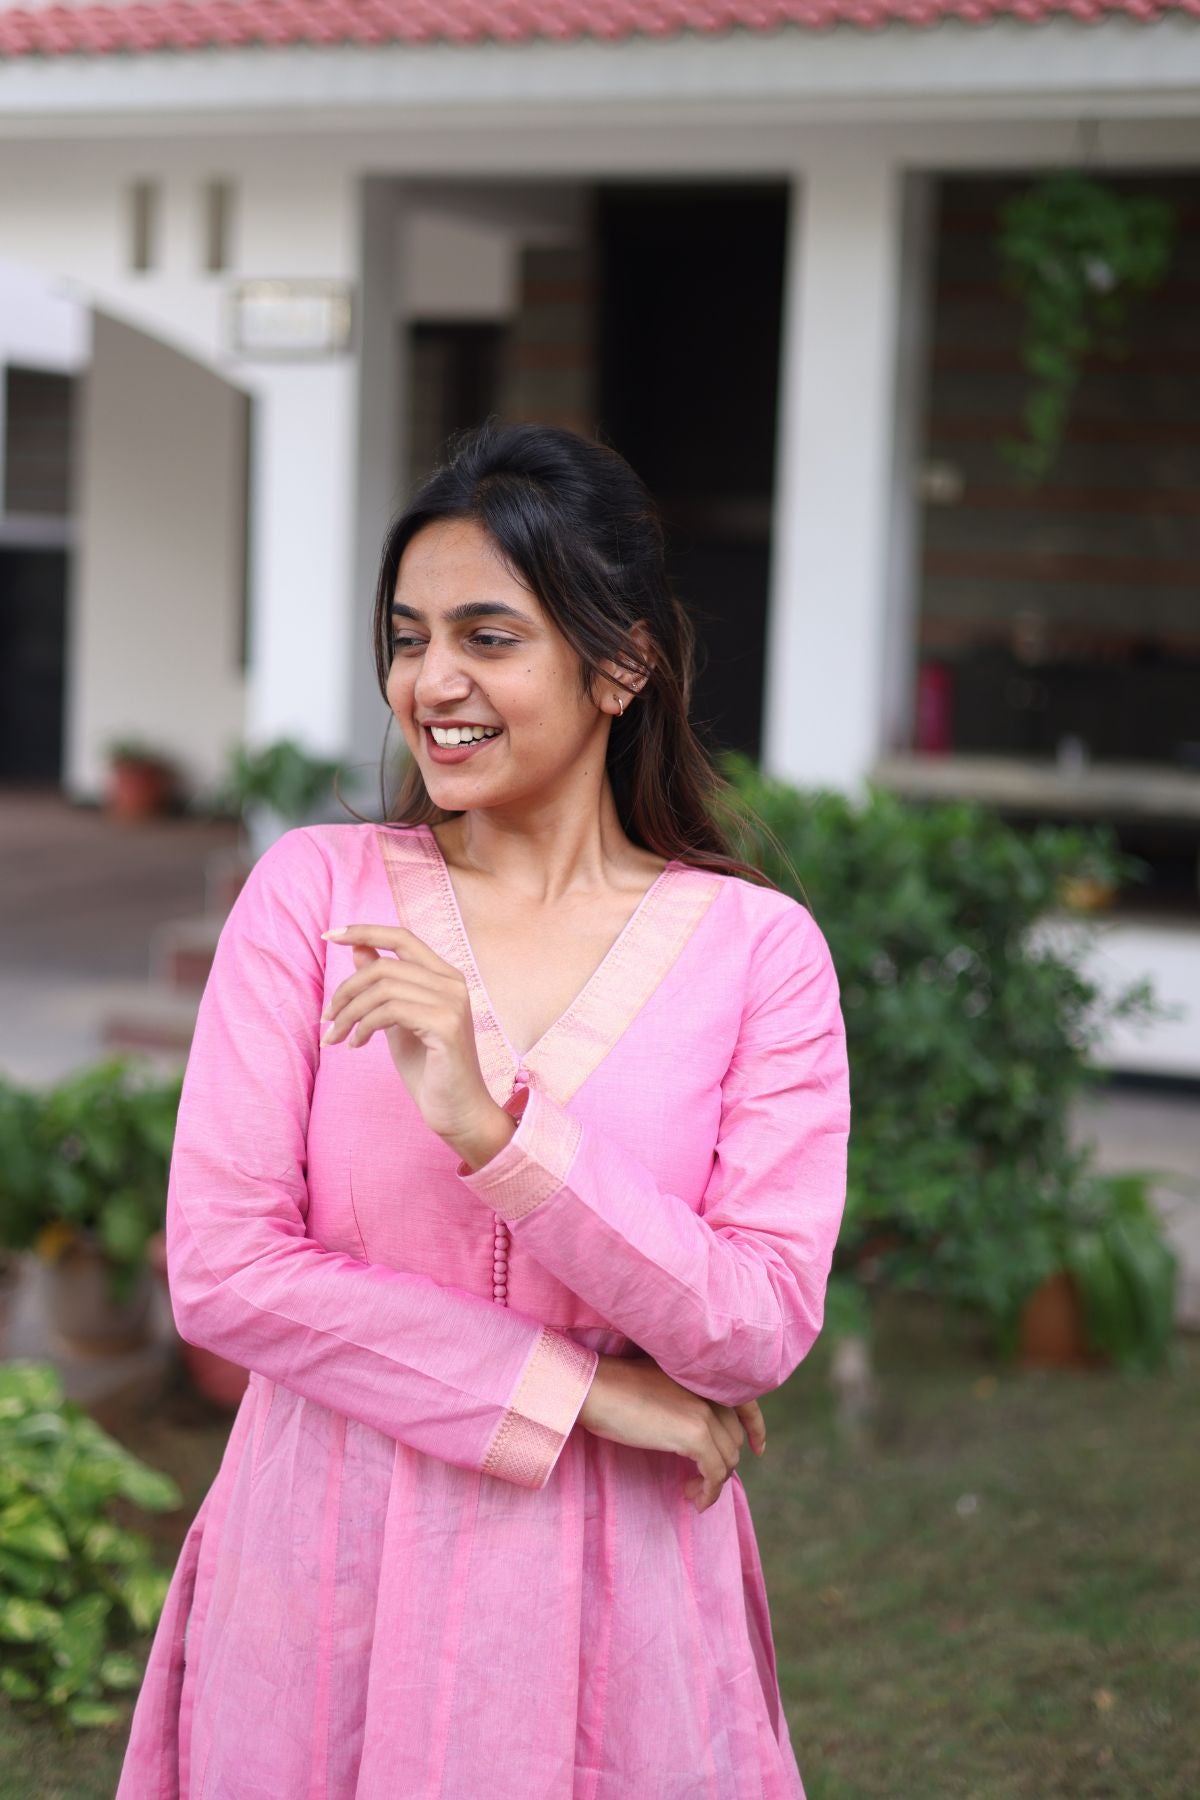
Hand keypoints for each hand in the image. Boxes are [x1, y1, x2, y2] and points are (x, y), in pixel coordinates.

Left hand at [319, 924, 512, 1159]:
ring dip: (349, 1013)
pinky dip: (364, 1026)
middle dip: (345, 991)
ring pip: (383, 987)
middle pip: (383, 967)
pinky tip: (357, 1045)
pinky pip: (390, 1011)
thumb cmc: (428, 1068)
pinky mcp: (446, 1024)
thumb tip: (358, 949)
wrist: (457, 1111)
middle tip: (327, 1019)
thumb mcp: (396, 1021)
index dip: (364, 931)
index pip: (401, 937)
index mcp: (444, 977)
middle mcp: (453, 983)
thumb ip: (383, 985)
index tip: (329, 935)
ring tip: (337, 1037)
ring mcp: (453, 1002)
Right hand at [578, 1355, 767, 1512]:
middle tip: (697, 1481)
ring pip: (728, 1458)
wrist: (593, 1388)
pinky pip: (715, 1472)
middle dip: (722, 1464)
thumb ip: (683, 1401)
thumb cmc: (613, 1389)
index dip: (755, 1427)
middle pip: (733, 1438)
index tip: (758, 1448)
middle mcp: (709, 1391)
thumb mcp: (659, 1388)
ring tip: (691, 1491)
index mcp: (702, 1377)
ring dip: (713, 1482)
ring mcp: (705, 1411)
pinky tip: (693, 1499)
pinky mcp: (695, 1434)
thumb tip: (693, 1434)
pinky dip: (709, 1492)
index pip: (746, 1402)